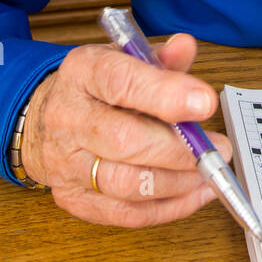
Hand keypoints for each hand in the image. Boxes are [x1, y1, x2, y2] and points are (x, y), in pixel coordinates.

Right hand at [20, 32, 232, 227]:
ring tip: (208, 172)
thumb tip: (185, 47)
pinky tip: (193, 193)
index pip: (120, 82)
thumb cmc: (96, 90)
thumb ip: (159, 58)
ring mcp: (66, 163)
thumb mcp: (124, 60)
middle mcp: (67, 117)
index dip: (166, 94)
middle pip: (124, 140)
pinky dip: (167, 208)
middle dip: (178, 149)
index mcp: (82, 73)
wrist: (45, 120)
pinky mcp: (73, 198)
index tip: (205, 103)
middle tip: (216, 148)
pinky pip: (124, 214)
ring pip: (125, 184)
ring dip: (177, 182)